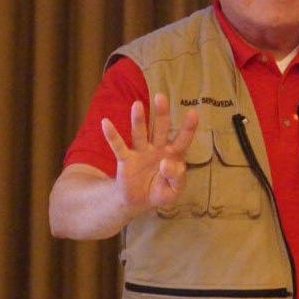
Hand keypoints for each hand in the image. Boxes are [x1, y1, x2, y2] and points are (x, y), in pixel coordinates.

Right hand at [101, 93, 198, 217]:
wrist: (139, 202)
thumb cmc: (160, 192)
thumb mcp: (173, 191)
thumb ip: (176, 178)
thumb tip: (167, 163)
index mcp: (173, 155)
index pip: (183, 139)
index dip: (188, 127)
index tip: (193, 112)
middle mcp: (158, 148)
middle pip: (161, 128)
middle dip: (161, 113)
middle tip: (160, 96)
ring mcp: (141, 152)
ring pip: (140, 133)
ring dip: (138, 120)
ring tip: (137, 105)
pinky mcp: (126, 160)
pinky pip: (118, 146)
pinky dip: (112, 135)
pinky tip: (106, 122)